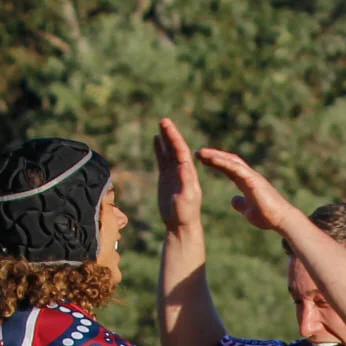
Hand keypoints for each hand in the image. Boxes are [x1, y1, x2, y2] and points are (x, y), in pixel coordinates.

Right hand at [154, 117, 204, 235]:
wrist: (181, 225)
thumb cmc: (185, 214)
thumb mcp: (186, 198)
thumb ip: (186, 182)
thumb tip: (184, 165)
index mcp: (189, 174)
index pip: (181, 152)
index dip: (175, 139)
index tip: (168, 127)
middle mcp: (183, 171)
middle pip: (176, 148)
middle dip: (170, 134)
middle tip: (164, 120)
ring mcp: (174, 173)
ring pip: (169, 151)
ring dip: (166, 138)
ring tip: (161, 124)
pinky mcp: (167, 178)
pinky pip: (163, 159)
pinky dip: (160, 149)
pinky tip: (157, 139)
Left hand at [195, 147, 296, 233]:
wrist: (281, 220)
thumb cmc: (267, 216)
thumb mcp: (248, 210)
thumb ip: (240, 203)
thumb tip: (233, 200)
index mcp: (245, 182)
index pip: (228, 168)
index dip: (215, 163)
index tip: (202, 160)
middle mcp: (248, 176)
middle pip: (228, 160)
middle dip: (213, 155)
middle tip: (198, 152)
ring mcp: (251, 176)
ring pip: (231, 161)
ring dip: (215, 155)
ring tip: (201, 153)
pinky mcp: (253, 180)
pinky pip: (236, 168)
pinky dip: (223, 163)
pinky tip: (212, 159)